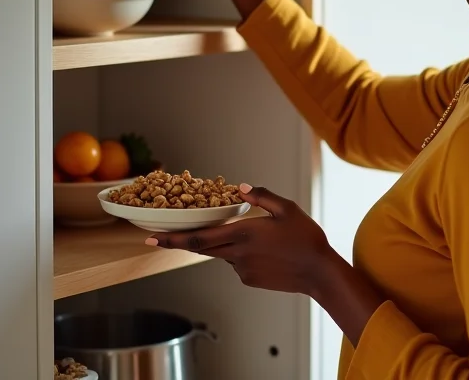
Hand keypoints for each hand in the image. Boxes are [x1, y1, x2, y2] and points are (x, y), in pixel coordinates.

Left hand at [145, 185, 333, 296]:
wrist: (318, 272)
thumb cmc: (305, 237)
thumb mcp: (286, 208)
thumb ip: (261, 197)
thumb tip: (240, 187)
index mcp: (243, 233)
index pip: (198, 238)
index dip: (172, 238)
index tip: (151, 237)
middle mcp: (237, 254)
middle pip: (200, 249)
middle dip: (177, 243)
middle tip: (156, 238)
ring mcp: (242, 270)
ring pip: (222, 254)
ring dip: (224, 244)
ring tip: (257, 238)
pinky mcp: (250, 280)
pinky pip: (237, 263)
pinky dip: (241, 254)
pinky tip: (267, 250)